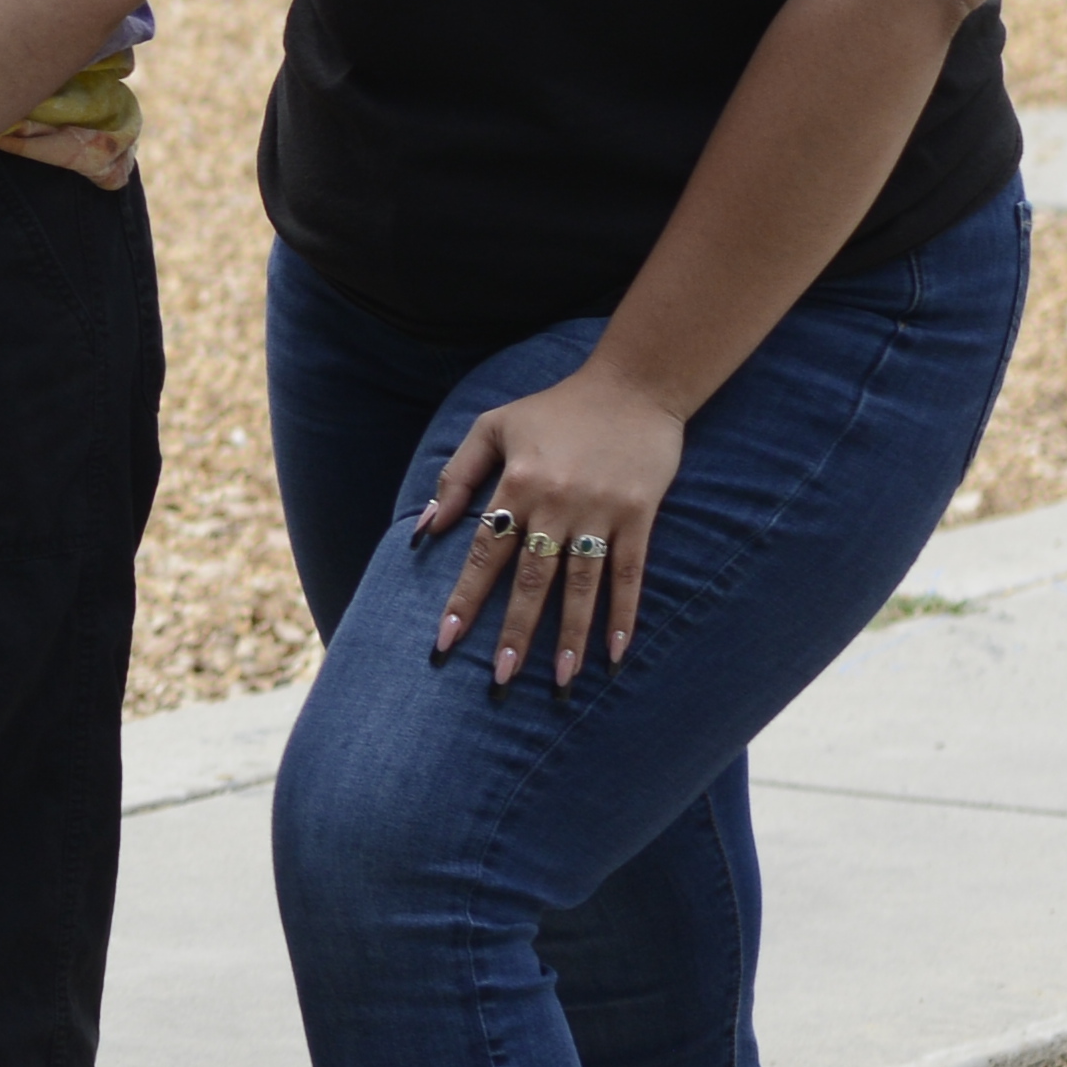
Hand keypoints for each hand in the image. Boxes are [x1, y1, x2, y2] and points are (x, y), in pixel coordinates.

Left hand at [422, 364, 693, 687]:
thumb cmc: (555, 408)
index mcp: (517, 482)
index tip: (446, 640)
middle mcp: (557, 502)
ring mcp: (601, 511)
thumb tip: (426, 529)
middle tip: (501, 678)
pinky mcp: (640, 514)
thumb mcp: (494, 426)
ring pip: (582, 583)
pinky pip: (630, 572)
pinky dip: (623, 613)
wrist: (634, 384)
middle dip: (515, 631)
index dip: (465, 598)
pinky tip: (616, 652)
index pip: (484, 551)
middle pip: (531, 578)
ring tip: (563, 681)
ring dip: (571, 635)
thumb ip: (457, 475)